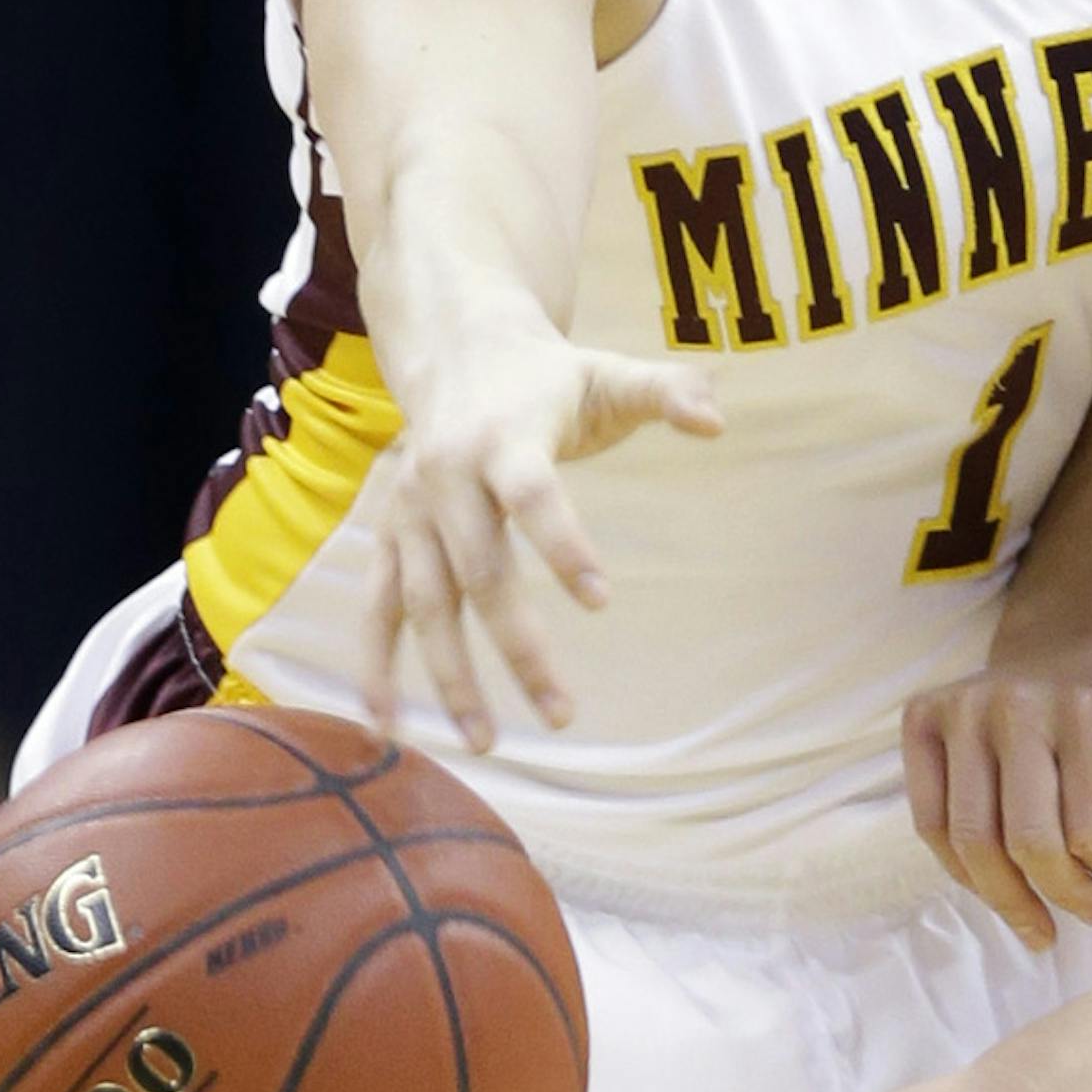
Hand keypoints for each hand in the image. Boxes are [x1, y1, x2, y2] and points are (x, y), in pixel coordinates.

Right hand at [368, 323, 722, 748]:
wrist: (453, 350)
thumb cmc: (547, 376)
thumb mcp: (607, 373)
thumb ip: (666, 393)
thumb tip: (716, 421)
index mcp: (504, 437)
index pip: (531, 494)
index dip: (562, 543)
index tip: (600, 600)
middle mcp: (446, 476)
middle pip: (480, 569)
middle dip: (517, 644)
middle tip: (563, 712)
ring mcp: (409, 511)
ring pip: (426, 602)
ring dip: (450, 675)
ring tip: (487, 741)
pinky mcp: (389, 535)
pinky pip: (377, 608)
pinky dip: (375, 665)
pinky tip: (387, 725)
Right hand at [903, 646, 1091, 952]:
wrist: (1069, 641)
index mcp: (1085, 710)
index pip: (1087, 831)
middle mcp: (1015, 704)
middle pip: (1025, 842)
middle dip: (1055, 897)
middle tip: (1081, 915)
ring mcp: (961, 708)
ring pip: (969, 840)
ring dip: (1003, 898)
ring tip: (1034, 922)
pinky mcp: (923, 716)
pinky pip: (928, 820)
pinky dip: (958, 868)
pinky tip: (991, 884)